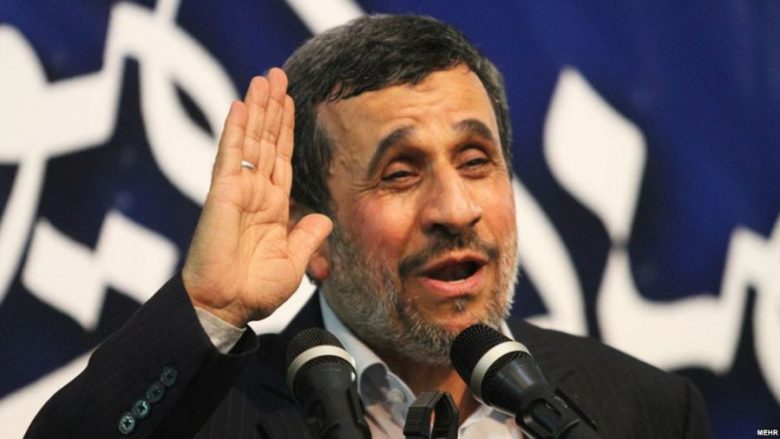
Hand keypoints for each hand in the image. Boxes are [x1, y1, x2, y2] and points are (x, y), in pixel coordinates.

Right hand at [182, 68, 331, 326]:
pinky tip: (240, 106)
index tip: (290, 101)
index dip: (285, 129)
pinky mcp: (222, 194)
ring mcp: (238, 190)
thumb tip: (323, 219)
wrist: (227, 307)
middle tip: (277, 75)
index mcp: (273, 206)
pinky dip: (235, 130)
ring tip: (264, 78)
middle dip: (273, 107)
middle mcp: (256, 193)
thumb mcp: (293, 263)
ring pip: (250, 140)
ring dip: (257, 108)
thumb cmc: (254, 290)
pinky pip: (230, 156)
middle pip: (267, 140)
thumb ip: (308, 237)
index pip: (281, 158)